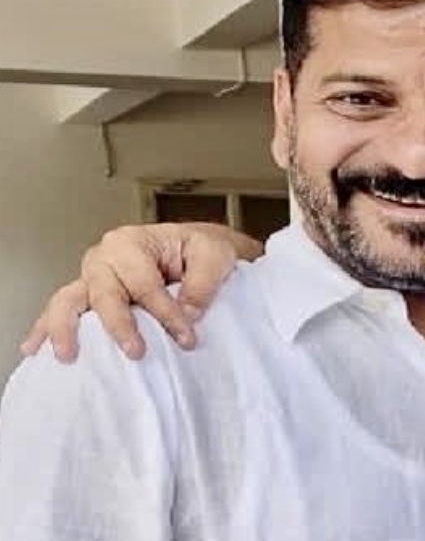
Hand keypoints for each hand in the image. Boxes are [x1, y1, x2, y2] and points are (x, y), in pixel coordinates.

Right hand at [21, 223, 262, 361]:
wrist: (195, 250)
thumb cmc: (201, 250)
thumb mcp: (215, 255)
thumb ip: (203, 282)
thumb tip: (188, 312)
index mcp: (132, 242)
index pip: (145, 283)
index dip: (165, 313)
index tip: (186, 337)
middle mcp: (105, 258)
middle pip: (102, 293)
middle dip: (118, 325)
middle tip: (136, 352)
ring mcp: (92, 278)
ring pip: (68, 301)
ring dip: (65, 329)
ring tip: (68, 355)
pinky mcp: (90, 296)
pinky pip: (63, 311)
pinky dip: (47, 329)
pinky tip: (36, 348)